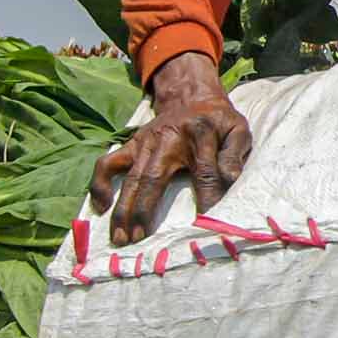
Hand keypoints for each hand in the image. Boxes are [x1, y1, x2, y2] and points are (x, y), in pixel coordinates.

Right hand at [87, 52, 251, 245]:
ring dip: (123, 208)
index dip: (208, 198)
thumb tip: (230, 177)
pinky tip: (100, 207)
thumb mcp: (238, 129)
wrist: (192, 98)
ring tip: (120, 237)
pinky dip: (100, 184)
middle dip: (146, 210)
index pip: (205, 172)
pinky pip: (107, 163)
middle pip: (154, 177)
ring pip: (130, 177)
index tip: (205, 224)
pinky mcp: (131, 145)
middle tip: (139, 240)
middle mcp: (167, 138)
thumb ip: (235, 152)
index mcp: (199, 133)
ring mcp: (145, 142)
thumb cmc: (218, 122)